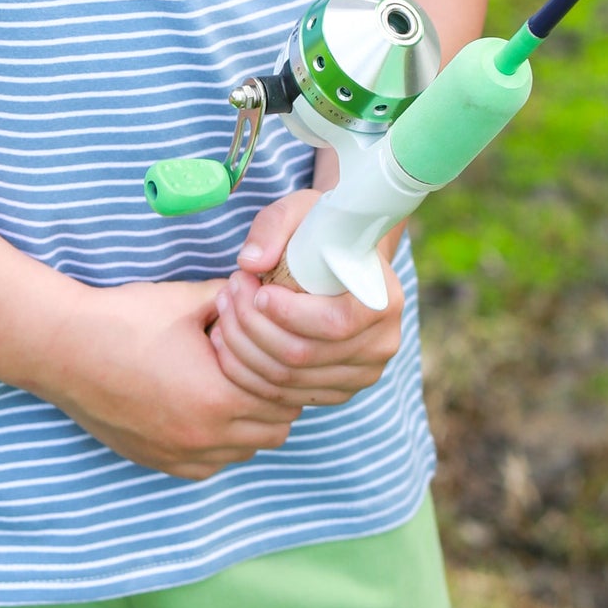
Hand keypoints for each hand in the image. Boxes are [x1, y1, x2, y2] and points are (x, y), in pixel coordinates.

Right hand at [34, 276, 304, 481]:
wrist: (63, 348)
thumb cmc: (125, 320)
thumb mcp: (189, 300)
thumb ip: (238, 301)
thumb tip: (269, 294)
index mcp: (219, 397)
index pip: (286, 398)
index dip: (286, 370)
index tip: (273, 349)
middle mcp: (204, 437)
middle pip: (274, 430)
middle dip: (273, 398)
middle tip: (255, 366)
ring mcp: (179, 455)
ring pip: (244, 451)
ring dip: (248, 424)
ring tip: (227, 386)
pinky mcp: (158, 462)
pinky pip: (209, 466)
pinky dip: (217, 443)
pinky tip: (202, 409)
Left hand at [208, 189, 403, 408]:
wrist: (341, 258)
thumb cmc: (322, 232)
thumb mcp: (300, 211)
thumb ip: (273, 228)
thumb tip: (250, 262)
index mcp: (384, 300)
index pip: (335, 323)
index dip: (289, 313)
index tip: (259, 290)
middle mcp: (381, 344)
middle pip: (303, 356)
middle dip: (252, 326)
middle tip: (228, 292)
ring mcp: (360, 374)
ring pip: (286, 380)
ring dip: (242, 349)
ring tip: (222, 312)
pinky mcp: (335, 391)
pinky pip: (282, 396)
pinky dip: (246, 373)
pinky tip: (226, 343)